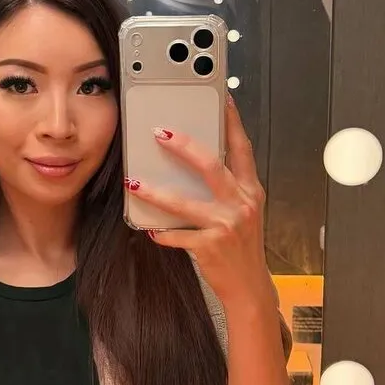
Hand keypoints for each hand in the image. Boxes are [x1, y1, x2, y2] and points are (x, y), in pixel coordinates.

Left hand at [124, 93, 271, 305]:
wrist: (250, 286)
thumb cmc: (242, 246)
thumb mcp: (244, 211)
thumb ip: (228, 187)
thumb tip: (197, 160)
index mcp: (250, 190)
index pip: (242, 148)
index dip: (231, 121)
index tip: (221, 98)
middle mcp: (242, 204)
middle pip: (211, 166)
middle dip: (184, 147)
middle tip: (158, 132)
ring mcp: (227, 225)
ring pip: (185, 202)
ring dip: (156, 192)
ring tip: (134, 182)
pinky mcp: (211, 247)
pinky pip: (178, 236)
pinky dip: (161, 233)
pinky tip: (148, 229)